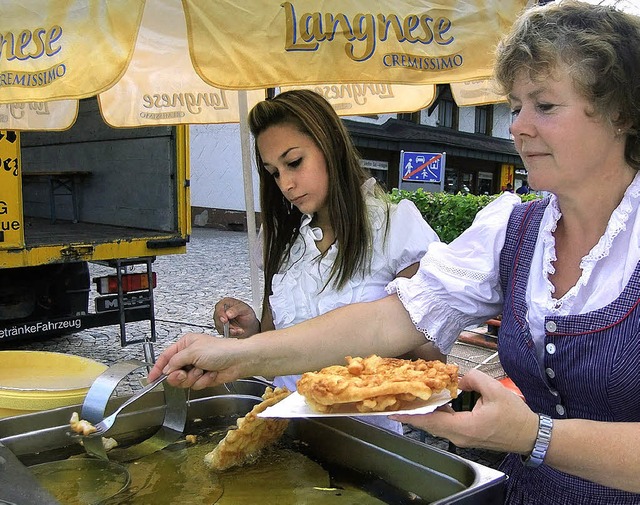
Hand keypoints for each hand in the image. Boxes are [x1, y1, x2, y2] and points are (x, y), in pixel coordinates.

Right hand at [148, 332, 243, 389]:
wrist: (239, 360)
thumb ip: (176, 361)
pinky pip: (196, 385)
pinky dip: (204, 381)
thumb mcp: (193, 351)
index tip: (151, 379)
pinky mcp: (204, 378)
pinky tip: (211, 374)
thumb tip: (166, 370)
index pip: (166, 357)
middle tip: (184, 374)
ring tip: (203, 371)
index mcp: (185, 345)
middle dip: (179, 376)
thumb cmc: (221, 349)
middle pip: (173, 372)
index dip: (158, 369)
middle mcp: (190, 356)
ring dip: (193, 378)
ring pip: (184, 381)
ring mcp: (197, 367)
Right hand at [213, 297, 259, 337]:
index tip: (225, 319)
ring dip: (230, 330)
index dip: (221, 314)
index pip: (219, 307)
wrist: (251, 325)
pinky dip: (231, 333)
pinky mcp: (221, 329)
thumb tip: (227, 313)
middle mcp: (221, 311)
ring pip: (219, 327)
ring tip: (239, 329)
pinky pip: (223, 333)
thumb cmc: (247, 314)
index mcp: (225, 303)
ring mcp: (220, 321)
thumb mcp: (245, 309)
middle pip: (217, 318)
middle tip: (233, 327)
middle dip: (225, 324)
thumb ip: (236, 309)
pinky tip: (238, 331)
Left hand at [391, 369, 537, 454]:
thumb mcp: (494, 390)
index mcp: (465, 427)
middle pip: (430, 425)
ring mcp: (463, 438)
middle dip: (414, 413)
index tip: (394, 412)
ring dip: (426, 413)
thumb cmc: (515, 416)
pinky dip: (438, 415)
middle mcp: (460, 436)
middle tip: (398, 400)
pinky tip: (435, 403)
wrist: (531, 435)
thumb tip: (458, 378)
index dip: (411, 416)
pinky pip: (447, 426)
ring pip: (438, 426)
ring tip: (412, 399)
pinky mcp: (468, 436)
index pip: (431, 422)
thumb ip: (473, 379)